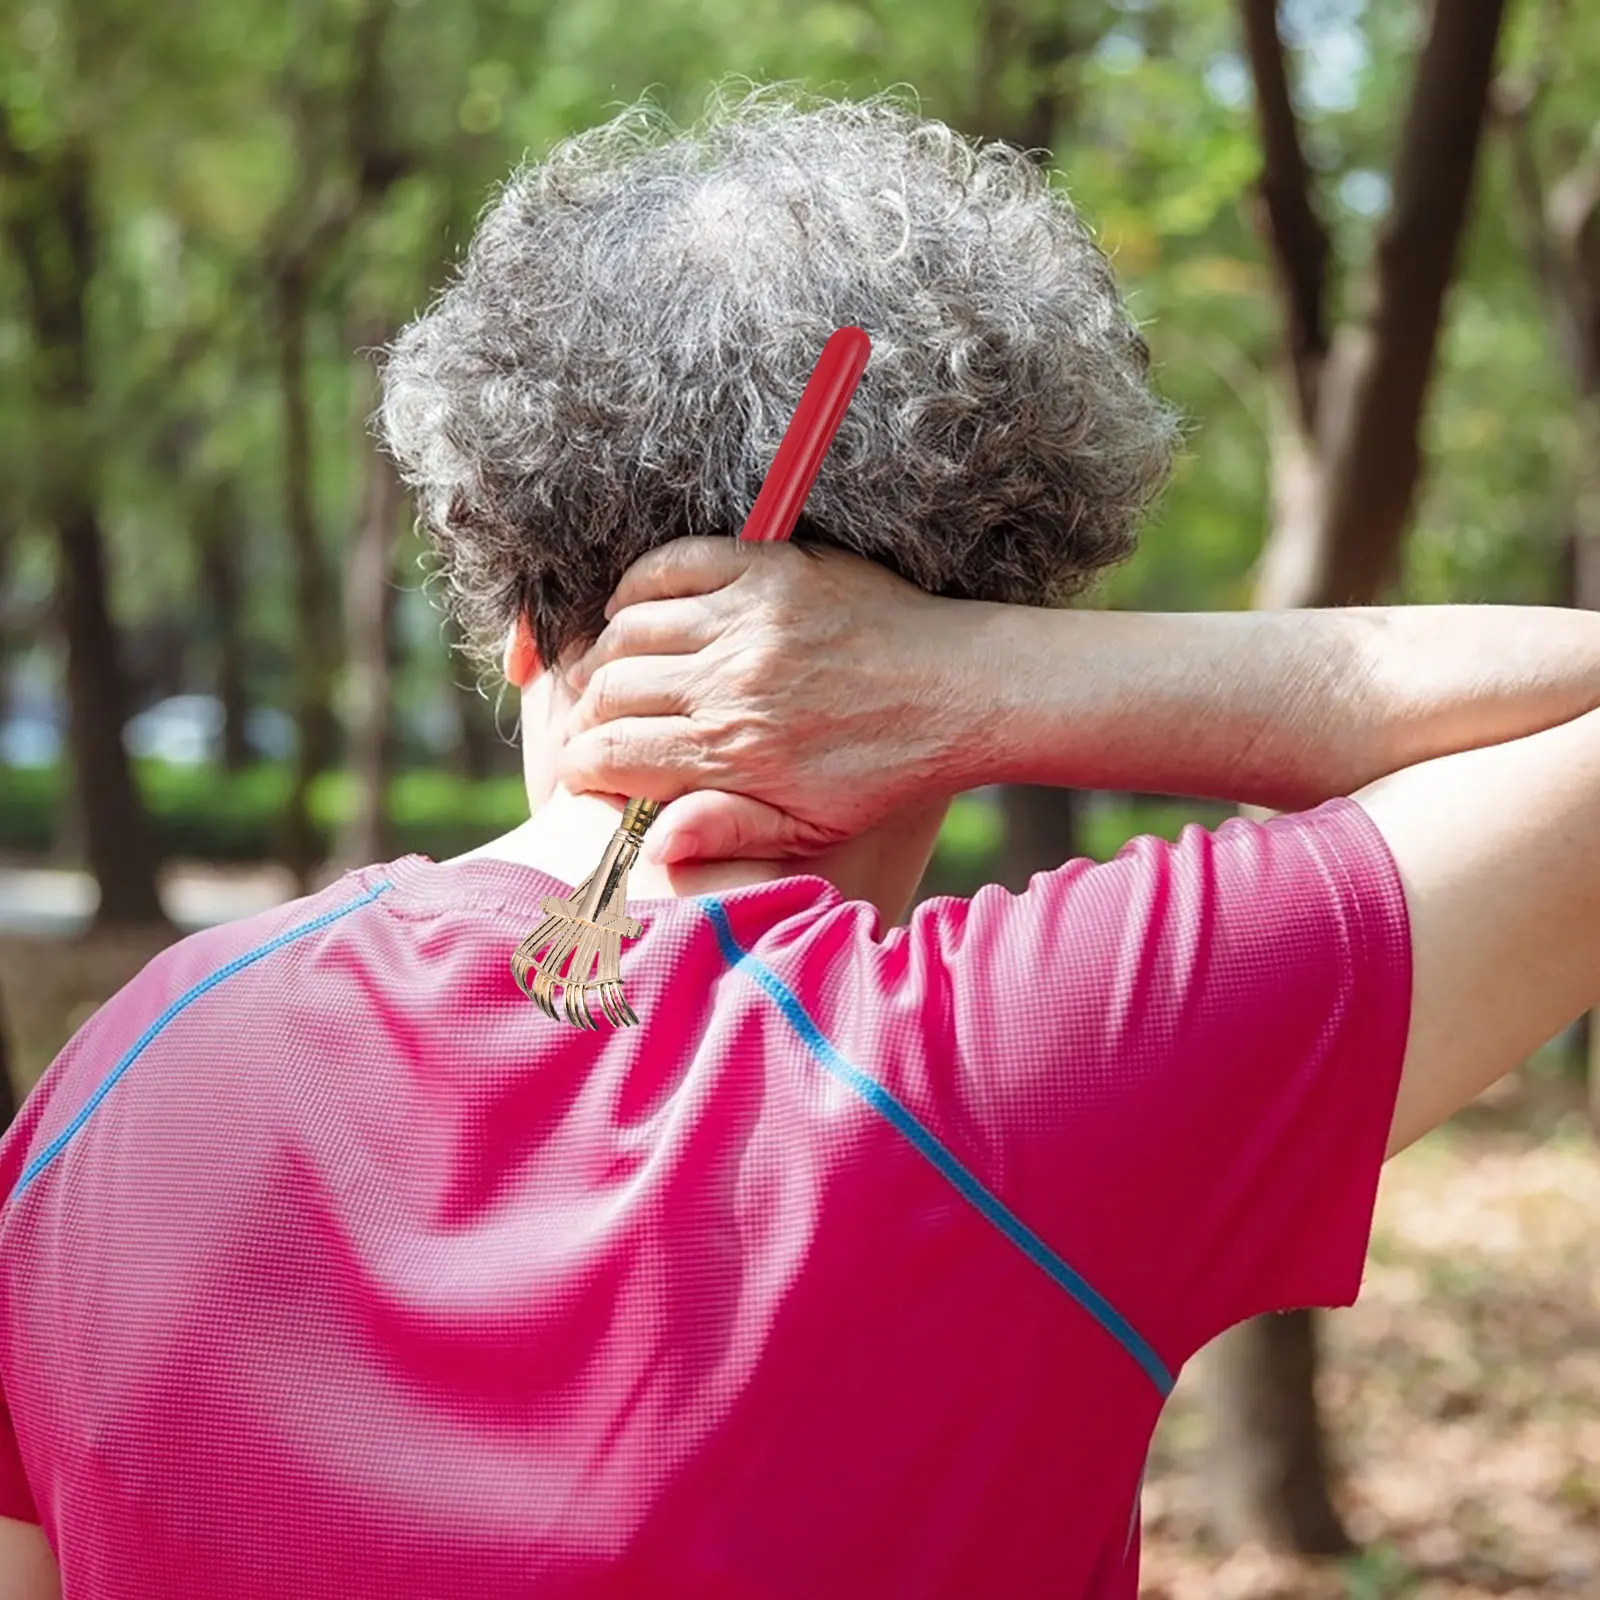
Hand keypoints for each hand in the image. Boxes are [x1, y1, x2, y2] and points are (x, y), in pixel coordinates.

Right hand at [554, 537, 975, 863]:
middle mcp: (732, 681)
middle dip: (584, 714)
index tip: (581, 769)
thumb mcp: (811, 826)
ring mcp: (748, 617)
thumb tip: (654, 844)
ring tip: (609, 673)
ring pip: (629, 627)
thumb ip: (727, 830)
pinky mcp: (769, 567)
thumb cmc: (884, 768)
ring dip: (603, 652)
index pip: (614, 754)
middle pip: (609, 690)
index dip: (581, 765)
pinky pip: (673, 562)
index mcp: (736, 751)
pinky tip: (635, 610)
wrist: (960, 690)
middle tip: (590, 724)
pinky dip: (638, 584)